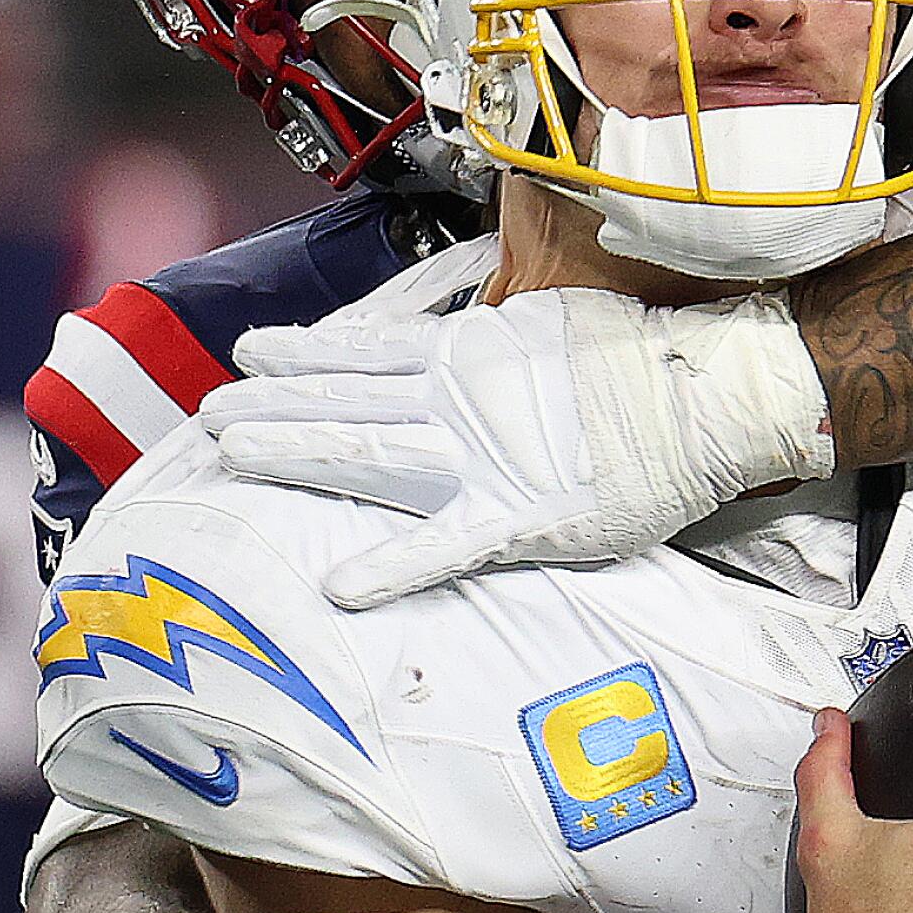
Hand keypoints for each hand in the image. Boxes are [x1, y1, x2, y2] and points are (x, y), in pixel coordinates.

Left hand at [202, 287, 830, 608]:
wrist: (706, 396)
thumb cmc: (636, 360)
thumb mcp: (548, 323)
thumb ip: (492, 334)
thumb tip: (459, 326)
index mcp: (465, 358)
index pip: (363, 354)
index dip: (301, 354)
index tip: (249, 351)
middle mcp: (456, 402)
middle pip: (343, 402)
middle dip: (270, 407)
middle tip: (206, 412)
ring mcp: (480, 460)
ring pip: (369, 455)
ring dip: (297, 455)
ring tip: (230, 455)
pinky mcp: (516, 518)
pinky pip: (443, 548)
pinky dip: (393, 568)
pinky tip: (341, 588)